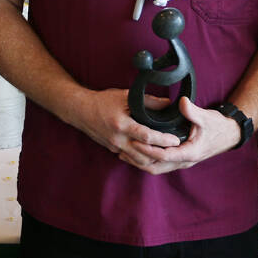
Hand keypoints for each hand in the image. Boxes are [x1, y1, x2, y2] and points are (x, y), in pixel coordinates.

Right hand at [65, 88, 180, 167]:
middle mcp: (118, 139)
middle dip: (161, 154)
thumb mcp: (125, 96)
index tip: (176, 140)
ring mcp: (115, 147)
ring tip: (165, 152)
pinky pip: (130, 158)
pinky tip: (150, 152)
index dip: (163, 140)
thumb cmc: (103, 101)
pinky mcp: (113, 150)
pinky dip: (141, 157)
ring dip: (152, 158)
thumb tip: (168, 104)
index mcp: (122, 125)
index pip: (147, 136)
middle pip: (144, 154)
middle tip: (175, 150)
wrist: (80, 111)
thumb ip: (148, 101)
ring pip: (138, 160)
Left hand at [129, 97, 240, 174]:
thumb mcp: (206, 117)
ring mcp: (182, 162)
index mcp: (190, 152)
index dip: (148, 149)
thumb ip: (192, 111)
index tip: (135, 141)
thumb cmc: (218, 126)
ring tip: (124, 153)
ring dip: (141, 162)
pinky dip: (148, 160)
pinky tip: (138, 153)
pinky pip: (161, 164)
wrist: (230, 134)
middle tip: (122, 151)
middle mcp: (184, 161)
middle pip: (156, 167)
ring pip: (157, 168)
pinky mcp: (180, 159)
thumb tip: (182, 102)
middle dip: (139, 160)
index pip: (164, 155)